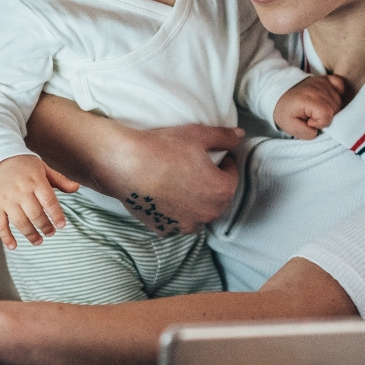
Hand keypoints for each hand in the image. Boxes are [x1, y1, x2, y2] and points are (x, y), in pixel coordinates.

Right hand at [0, 155, 76, 248]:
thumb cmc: (24, 166)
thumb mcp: (43, 168)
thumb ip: (60, 180)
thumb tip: (76, 188)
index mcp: (35, 180)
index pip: (49, 200)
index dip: (56, 214)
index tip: (62, 225)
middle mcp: (21, 190)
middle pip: (35, 214)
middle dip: (45, 226)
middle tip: (51, 233)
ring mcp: (6, 199)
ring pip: (20, 222)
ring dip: (30, 234)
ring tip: (38, 241)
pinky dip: (6, 237)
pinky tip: (13, 246)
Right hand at [96, 124, 243, 233]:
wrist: (125, 164)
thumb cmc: (162, 148)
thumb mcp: (197, 135)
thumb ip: (223, 137)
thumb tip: (240, 135)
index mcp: (221, 191)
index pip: (231, 176)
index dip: (222, 162)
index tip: (208, 155)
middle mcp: (208, 214)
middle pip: (217, 198)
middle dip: (210, 183)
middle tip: (193, 167)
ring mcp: (185, 225)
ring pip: (199, 212)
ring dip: (195, 200)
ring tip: (177, 181)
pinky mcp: (165, 230)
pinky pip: (177, 221)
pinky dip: (175, 211)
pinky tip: (163, 194)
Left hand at [273, 75, 345, 139]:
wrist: (279, 94)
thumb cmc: (285, 111)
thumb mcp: (290, 126)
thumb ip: (306, 133)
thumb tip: (318, 128)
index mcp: (308, 100)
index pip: (327, 116)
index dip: (320, 123)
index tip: (309, 122)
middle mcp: (318, 89)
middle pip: (335, 110)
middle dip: (326, 118)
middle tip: (312, 117)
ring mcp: (323, 83)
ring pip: (339, 102)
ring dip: (331, 109)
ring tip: (317, 109)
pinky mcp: (326, 79)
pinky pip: (341, 84)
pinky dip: (339, 93)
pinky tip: (328, 100)